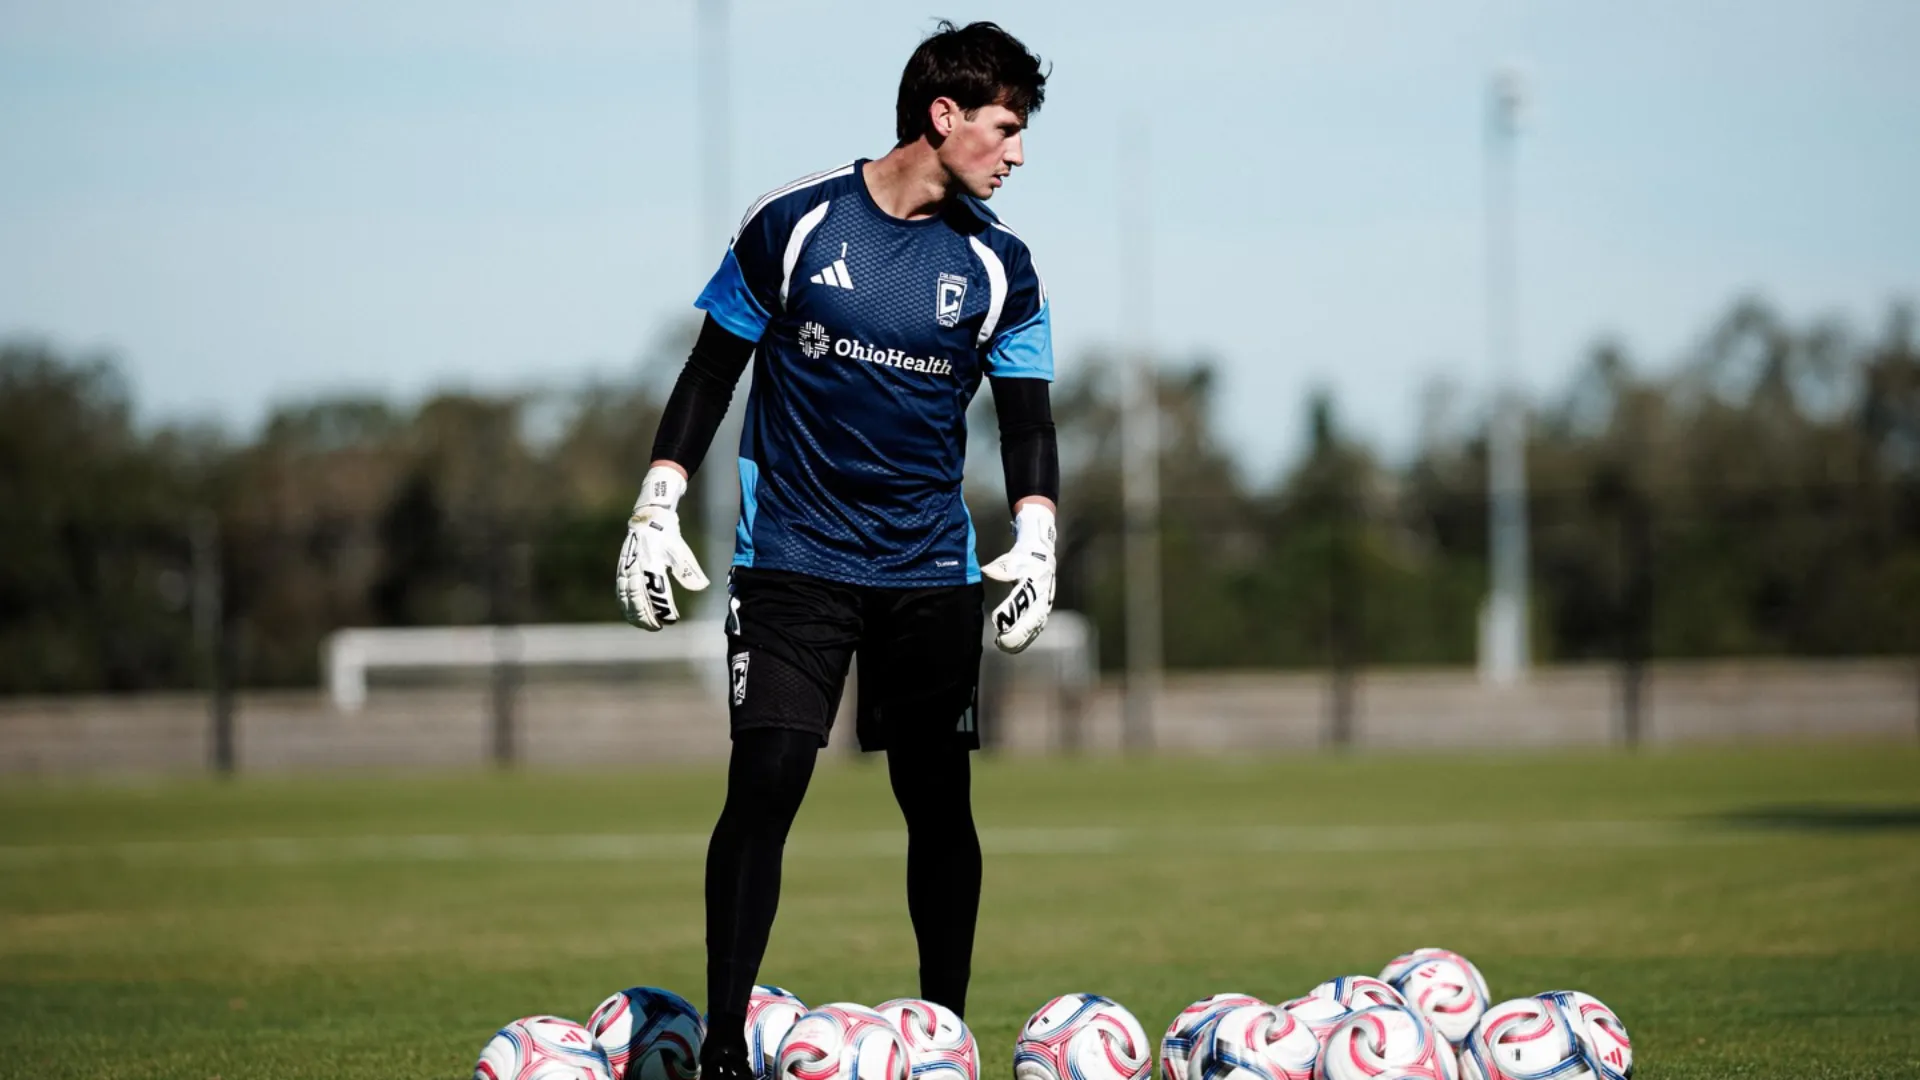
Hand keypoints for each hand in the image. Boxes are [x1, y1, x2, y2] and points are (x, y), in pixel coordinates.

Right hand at [617, 466, 709, 629]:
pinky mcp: (622, 569)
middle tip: (657, 627)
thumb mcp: (681, 551)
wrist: (649, 518)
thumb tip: (701, 587)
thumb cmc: (667, 535)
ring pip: (626, 598)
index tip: (672, 619)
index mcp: (651, 561)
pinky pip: (620, 591)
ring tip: (646, 625)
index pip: (657, 591)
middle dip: (646, 616)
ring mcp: (626, 568)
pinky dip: (625, 605)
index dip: (664, 608)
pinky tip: (632, 615)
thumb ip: (689, 571)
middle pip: (637, 599)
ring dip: (635, 614)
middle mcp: (636, 566)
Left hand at [980, 502, 1055, 652]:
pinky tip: (1011, 648)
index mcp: (1035, 583)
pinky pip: (1034, 631)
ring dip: (1020, 640)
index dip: (1010, 611)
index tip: (997, 620)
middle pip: (1032, 620)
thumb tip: (987, 571)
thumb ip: (1000, 568)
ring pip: (1033, 629)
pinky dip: (1024, 640)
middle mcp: (1041, 598)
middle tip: (1001, 641)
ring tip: (1004, 647)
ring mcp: (1043, 608)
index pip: (1022, 599)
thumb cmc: (1024, 559)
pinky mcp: (1040, 615)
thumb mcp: (1012, 560)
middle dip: (1017, 633)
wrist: (1041, 559)